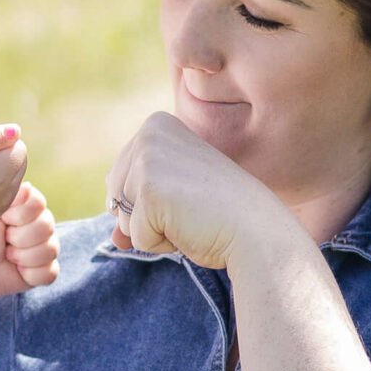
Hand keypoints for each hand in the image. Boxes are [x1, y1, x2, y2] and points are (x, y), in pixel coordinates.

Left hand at [0, 180, 58, 299]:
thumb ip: (9, 197)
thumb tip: (28, 186)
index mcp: (27, 206)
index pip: (39, 203)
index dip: (21, 215)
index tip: (4, 220)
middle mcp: (40, 224)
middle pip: (47, 227)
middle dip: (20, 238)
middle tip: (4, 240)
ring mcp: (44, 247)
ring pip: (50, 250)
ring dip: (24, 257)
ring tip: (8, 256)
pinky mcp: (45, 270)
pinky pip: (50, 272)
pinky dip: (31, 274)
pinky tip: (18, 271)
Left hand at [104, 112, 287, 270]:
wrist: (256, 229)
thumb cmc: (222, 213)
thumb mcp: (173, 198)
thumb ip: (136, 209)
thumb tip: (114, 239)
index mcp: (156, 125)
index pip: (119, 180)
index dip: (150, 202)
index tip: (188, 193)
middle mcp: (149, 134)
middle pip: (115, 196)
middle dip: (147, 216)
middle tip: (190, 207)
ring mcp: (148, 161)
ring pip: (121, 218)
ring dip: (154, 231)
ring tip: (190, 216)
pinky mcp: (150, 192)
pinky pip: (135, 237)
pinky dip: (160, 244)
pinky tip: (190, 228)